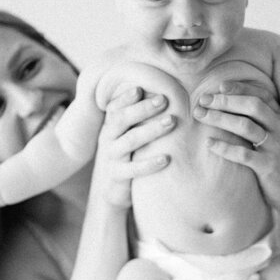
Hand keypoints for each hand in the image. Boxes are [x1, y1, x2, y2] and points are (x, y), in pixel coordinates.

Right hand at [90, 88, 174, 208]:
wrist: (112, 191)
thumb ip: (138, 119)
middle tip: (164, 100)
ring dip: (152, 130)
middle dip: (143, 108)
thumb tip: (164, 95)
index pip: (115, 107)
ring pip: (130, 141)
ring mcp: (111, 158)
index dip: (126, 97)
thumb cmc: (127, 157)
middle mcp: (108, 139)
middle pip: (122, 119)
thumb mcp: (128, 136)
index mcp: (111, 126)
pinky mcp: (118, 176)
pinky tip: (166, 158)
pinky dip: (150, 164)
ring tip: (171, 121)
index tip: (141, 88)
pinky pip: (134, 169)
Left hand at [193, 80, 279, 209]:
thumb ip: (259, 119)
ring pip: (246, 126)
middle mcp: (278, 129)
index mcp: (279, 118)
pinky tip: (209, 144)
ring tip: (200, 116)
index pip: (261, 94)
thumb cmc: (277, 160)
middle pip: (252, 106)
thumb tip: (230, 102)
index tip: (219, 86)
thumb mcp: (273, 135)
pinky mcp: (267, 167)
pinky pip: (244, 154)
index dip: (240, 88)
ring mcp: (273, 148)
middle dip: (226, 100)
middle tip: (203, 100)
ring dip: (220, 119)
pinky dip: (224, 147)